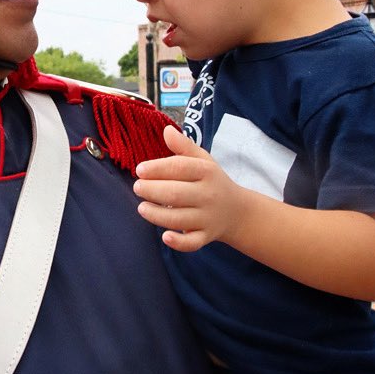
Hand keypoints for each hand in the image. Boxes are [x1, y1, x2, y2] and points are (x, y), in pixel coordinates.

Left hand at [134, 124, 239, 251]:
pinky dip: (179, 242)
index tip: (140, 170)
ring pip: (179, 219)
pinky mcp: (206, 236)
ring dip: (156, 215)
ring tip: (142, 207)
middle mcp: (209, 195)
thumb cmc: (212, 181)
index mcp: (207, 172)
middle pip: (175, 194)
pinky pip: (193, 243)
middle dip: (151, 190)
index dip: (157, 168)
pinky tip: (165, 236)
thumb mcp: (203, 160)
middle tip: (137, 187)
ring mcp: (208, 217)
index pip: (179, 168)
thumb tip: (166, 130)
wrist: (237, 211)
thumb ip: (184, 146)